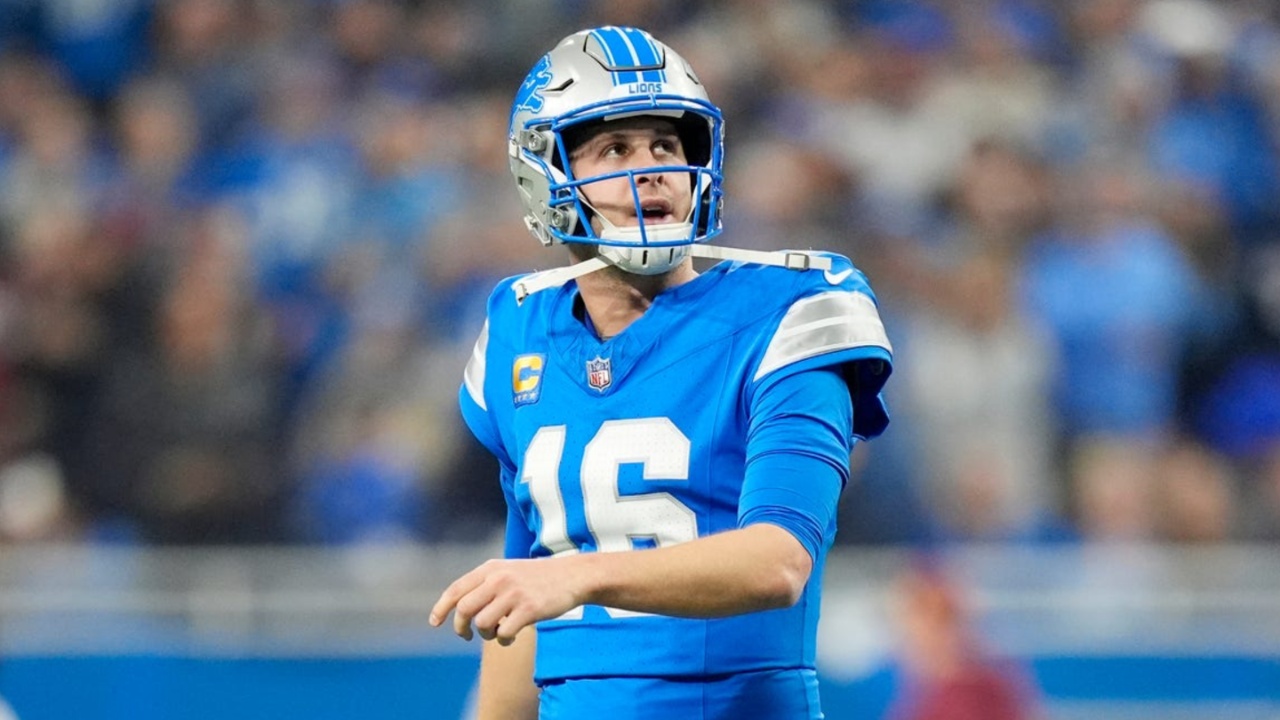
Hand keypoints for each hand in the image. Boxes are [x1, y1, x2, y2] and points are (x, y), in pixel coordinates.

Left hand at [429, 557, 583, 644]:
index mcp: (491, 568)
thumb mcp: (508, 571)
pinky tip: (512, 636)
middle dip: (460, 627)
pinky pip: (503, 633)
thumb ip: (485, 584)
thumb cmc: (537, 578)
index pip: (456, 589)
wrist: (572, 576)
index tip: (434, 623)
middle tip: (466, 636)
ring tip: (498, 632)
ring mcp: (514, 594)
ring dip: (486, 635)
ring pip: (483, 624)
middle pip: (464, 609)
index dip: (441, 608)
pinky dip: (504, 639)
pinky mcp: (529, 609)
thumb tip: (459, 609)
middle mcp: (499, 579)